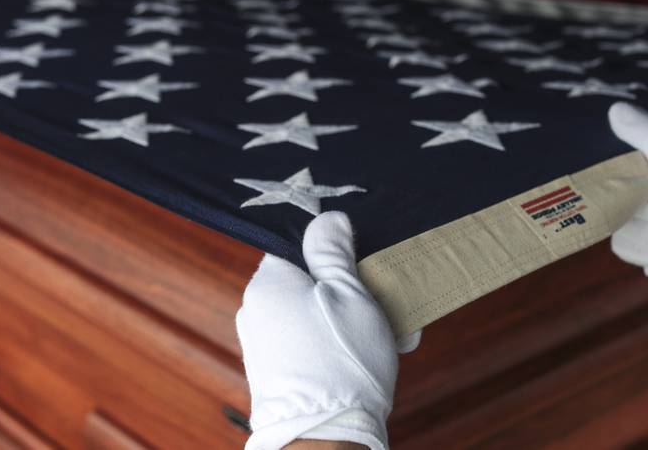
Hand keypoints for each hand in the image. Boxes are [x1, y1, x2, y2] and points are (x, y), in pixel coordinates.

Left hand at [236, 211, 416, 449]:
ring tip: (391, 336)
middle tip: (387, 305)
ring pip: (315, 315)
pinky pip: (309, 344)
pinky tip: (373, 358)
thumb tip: (326, 219)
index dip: (334, 251)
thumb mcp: (349, 293)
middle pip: (310, 282)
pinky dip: (339, 346)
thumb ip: (334, 252)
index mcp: (267, 283)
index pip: (297, 246)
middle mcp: (256, 310)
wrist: (324, 439)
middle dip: (353, 291)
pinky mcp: (275, 373)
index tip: (364, 265)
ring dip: (353, 320)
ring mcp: (263, 345)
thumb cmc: (342, 361)